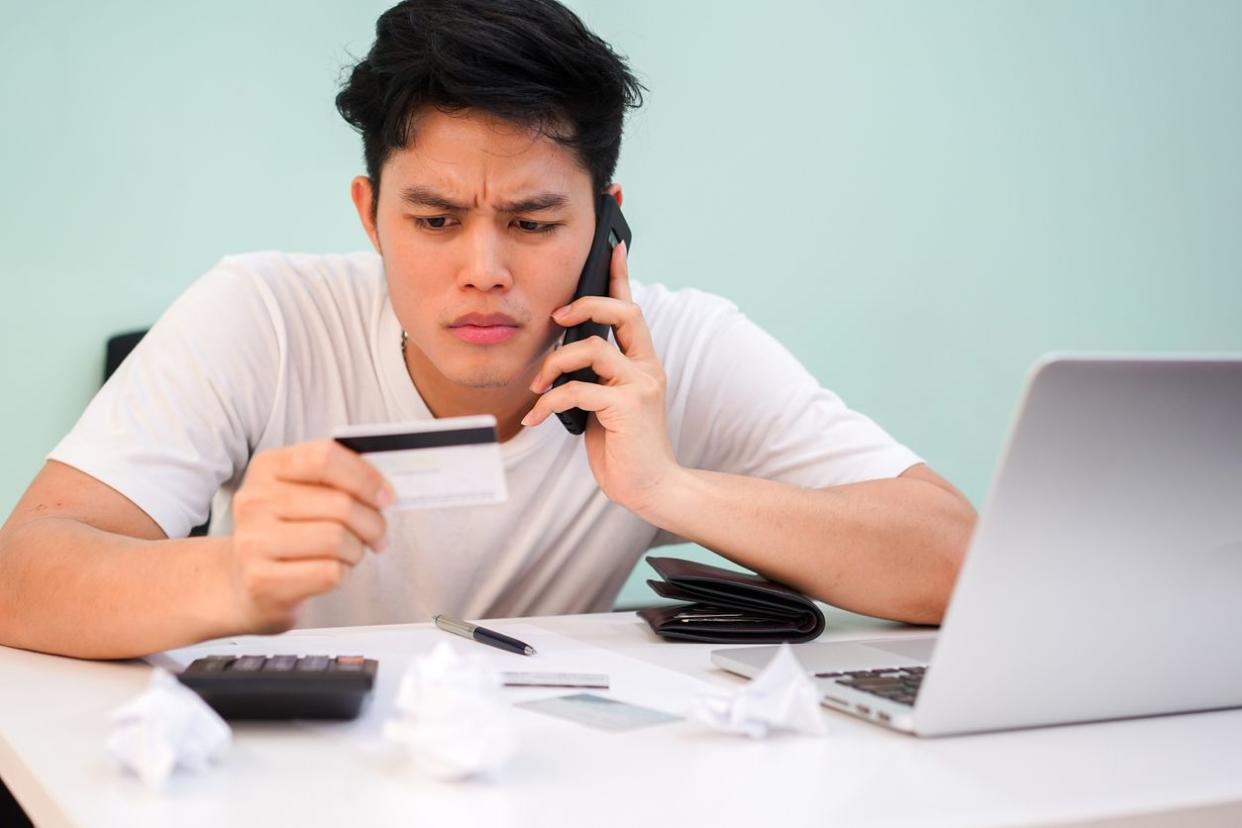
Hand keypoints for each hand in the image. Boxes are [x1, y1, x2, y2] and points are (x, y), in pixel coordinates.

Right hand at [226, 440, 393, 632]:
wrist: (243, 581)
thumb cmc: (286, 531)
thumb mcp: (303, 493)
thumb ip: (338, 480)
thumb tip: (384, 489)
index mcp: (267, 467)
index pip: (325, 457)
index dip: (366, 478)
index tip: (385, 496)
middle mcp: (254, 500)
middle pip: (341, 504)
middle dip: (373, 523)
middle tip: (377, 535)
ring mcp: (254, 541)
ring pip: (338, 539)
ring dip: (358, 550)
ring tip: (352, 552)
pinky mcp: (261, 580)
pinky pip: (329, 572)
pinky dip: (344, 573)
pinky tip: (334, 570)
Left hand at [522, 241, 681, 513]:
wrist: (651, 487)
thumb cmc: (625, 447)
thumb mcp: (606, 404)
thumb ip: (595, 377)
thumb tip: (564, 358)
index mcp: (643, 364)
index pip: (632, 311)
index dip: (622, 277)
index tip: (614, 247)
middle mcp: (647, 368)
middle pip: (624, 313)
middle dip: (587, 306)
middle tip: (557, 317)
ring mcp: (640, 386)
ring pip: (592, 349)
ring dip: (555, 363)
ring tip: (538, 386)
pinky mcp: (627, 407)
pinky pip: (577, 390)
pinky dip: (548, 401)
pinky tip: (535, 418)